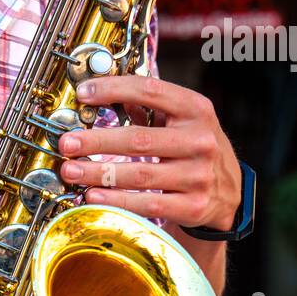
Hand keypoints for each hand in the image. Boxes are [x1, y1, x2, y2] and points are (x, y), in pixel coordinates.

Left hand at [58, 75, 241, 232]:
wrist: (229, 194)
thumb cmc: (197, 151)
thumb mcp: (184, 122)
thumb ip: (151, 108)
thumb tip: (104, 95)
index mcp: (196, 110)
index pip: (150, 91)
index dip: (114, 89)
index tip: (83, 93)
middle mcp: (200, 140)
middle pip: (138, 139)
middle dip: (96, 141)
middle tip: (67, 143)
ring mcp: (198, 175)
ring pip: (139, 175)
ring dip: (99, 173)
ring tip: (71, 171)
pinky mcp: (193, 206)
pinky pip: (148, 203)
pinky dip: (117, 200)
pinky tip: (93, 195)